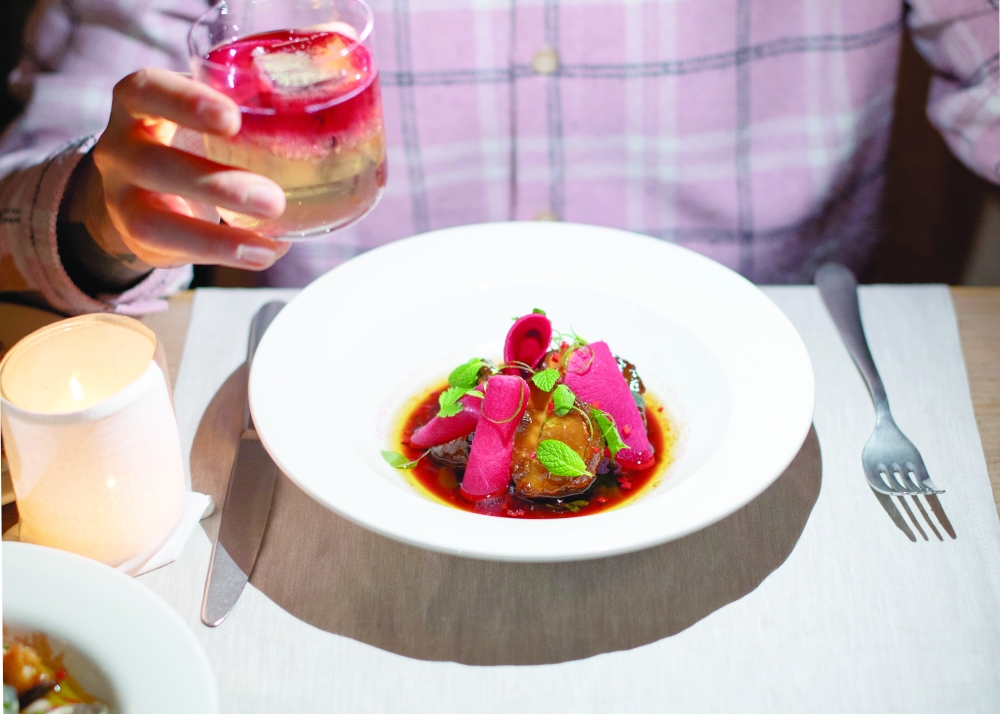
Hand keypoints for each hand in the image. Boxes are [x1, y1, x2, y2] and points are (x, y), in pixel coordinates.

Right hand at [76, 68, 288, 273]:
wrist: (138, 184)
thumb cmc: (187, 139)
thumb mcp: (202, 116)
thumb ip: (248, 116)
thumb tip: (324, 136)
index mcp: (138, 103)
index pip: (148, 90)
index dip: (186, 102)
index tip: (233, 118)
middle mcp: (120, 147)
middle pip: (152, 163)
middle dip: (216, 184)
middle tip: (272, 199)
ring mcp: (120, 196)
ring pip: (152, 220)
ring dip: (215, 238)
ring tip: (267, 243)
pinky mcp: (135, 236)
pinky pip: (171, 250)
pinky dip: (221, 254)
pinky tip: (263, 253)